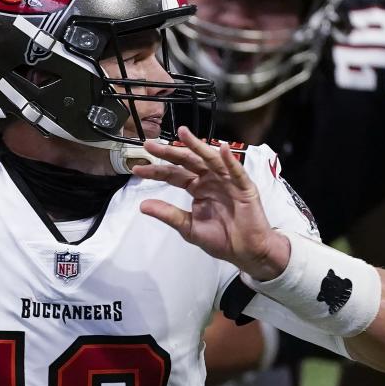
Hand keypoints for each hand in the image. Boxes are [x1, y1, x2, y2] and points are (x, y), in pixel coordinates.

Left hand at [132, 126, 289, 280]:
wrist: (246, 251)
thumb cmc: (221, 239)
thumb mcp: (189, 228)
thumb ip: (169, 215)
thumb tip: (143, 206)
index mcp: (197, 188)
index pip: (173, 175)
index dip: (156, 171)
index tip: (137, 168)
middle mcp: (210, 180)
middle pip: (187, 162)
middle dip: (169, 153)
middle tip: (150, 145)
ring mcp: (227, 181)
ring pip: (210, 160)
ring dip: (197, 146)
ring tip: (183, 133)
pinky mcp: (244, 187)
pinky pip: (236, 171)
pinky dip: (229, 160)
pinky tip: (220, 149)